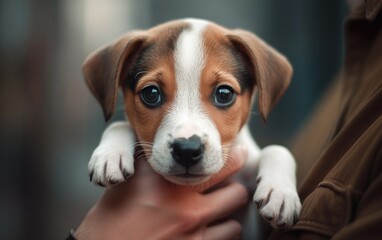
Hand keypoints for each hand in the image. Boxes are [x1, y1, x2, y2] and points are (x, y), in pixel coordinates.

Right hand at [75, 145, 248, 239]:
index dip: (234, 157)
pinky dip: (220, 236)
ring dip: (227, 219)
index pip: (217, 163)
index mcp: (167, 179)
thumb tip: (179, 147)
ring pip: (235, 223)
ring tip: (217, 216)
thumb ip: (155, 159)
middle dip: (234, 190)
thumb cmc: (113, 215)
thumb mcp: (130, 178)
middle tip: (229, 189)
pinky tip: (208, 233)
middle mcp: (183, 204)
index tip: (238, 153)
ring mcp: (191, 233)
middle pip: (236, 193)